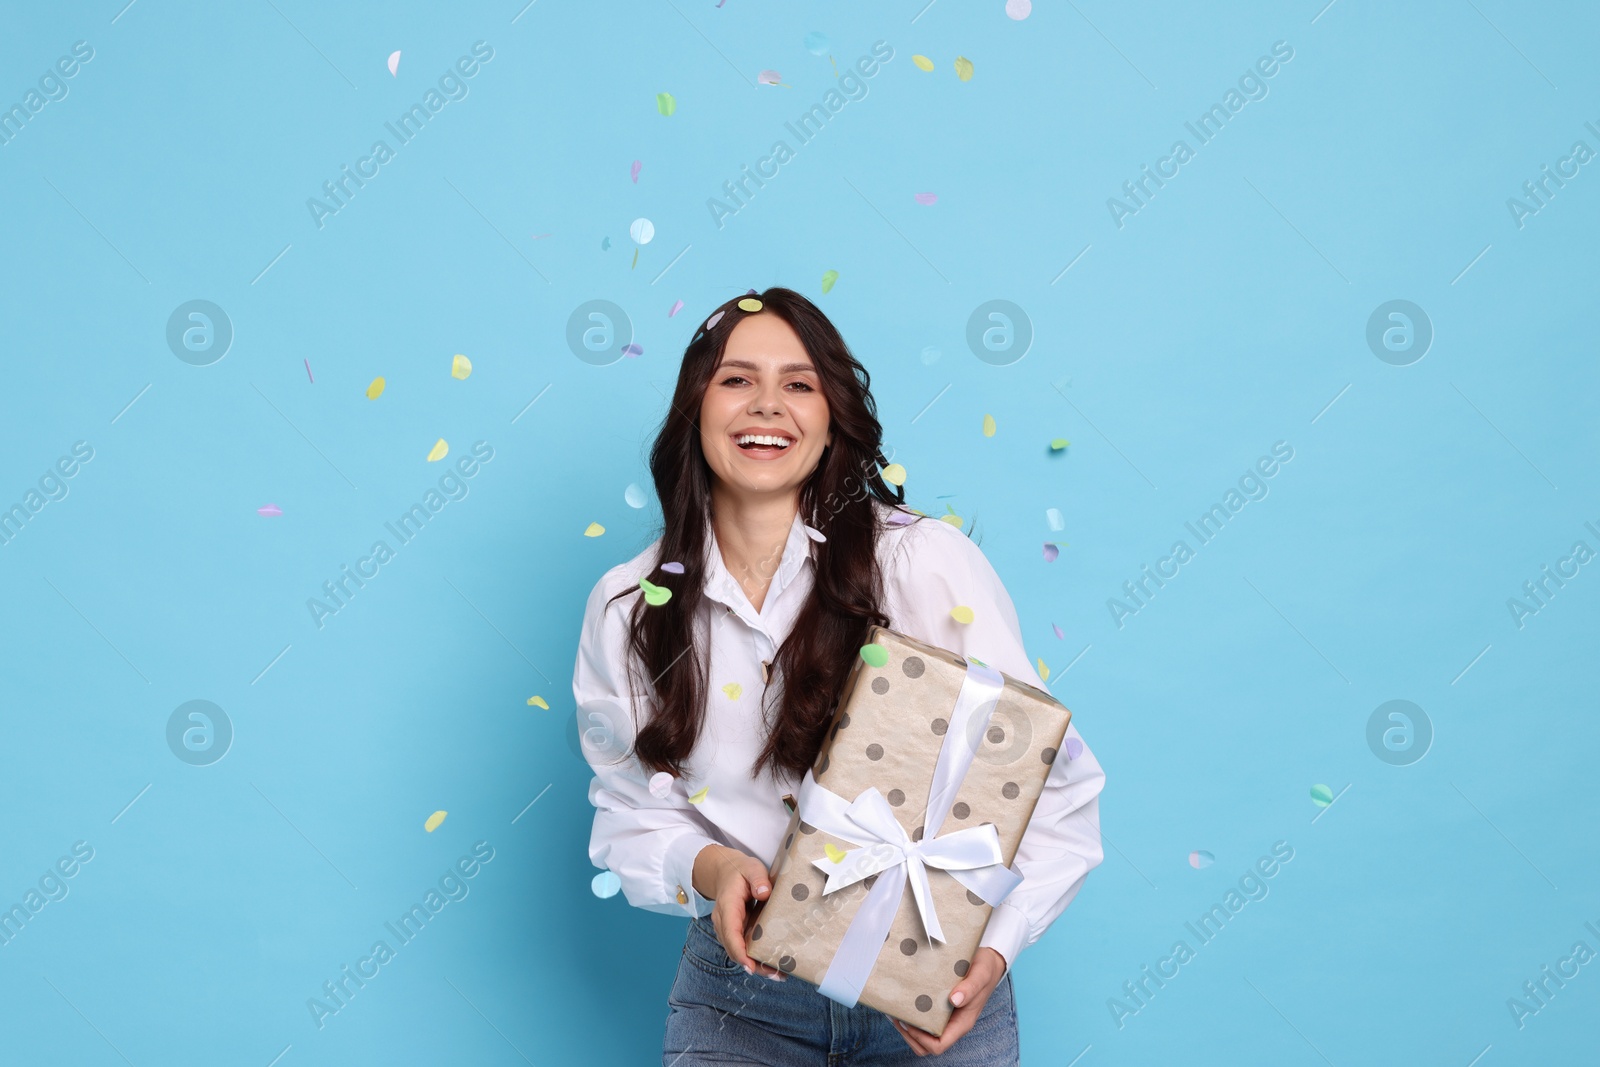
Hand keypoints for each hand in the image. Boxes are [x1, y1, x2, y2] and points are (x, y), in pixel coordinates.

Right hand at [692, 844, 786, 980]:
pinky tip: (773, 964)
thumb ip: (758, 878)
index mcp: (727, 906)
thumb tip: (764, 893)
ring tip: (779, 974)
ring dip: (756, 965)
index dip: (739, 951)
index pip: (730, 932)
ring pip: (738, 952)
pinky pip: (743, 948)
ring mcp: (728, 929)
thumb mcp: (751, 868)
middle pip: (734, 949)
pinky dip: (755, 958)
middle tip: (776, 974)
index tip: (750, 966)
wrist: (725, 872)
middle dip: (753, 964)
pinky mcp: (736, 932)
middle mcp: (723, 922)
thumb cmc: (739, 871)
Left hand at [889, 946, 1007, 1056]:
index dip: (922, 1039)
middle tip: (898, 1016)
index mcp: (962, 1022)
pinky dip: (912, 1015)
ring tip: (897, 1010)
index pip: (940, 1045)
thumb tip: (954, 1000)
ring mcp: (946, 1017)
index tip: (911, 1022)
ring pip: (923, 1036)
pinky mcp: (940, 1007)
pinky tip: (904, 1001)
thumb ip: (970, 988)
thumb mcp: (980, 975)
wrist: (988, 961)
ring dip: (908, 1028)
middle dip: (910, 1036)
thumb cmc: (986, 969)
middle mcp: (953, 1024)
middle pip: (927, 1045)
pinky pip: (924, 1019)